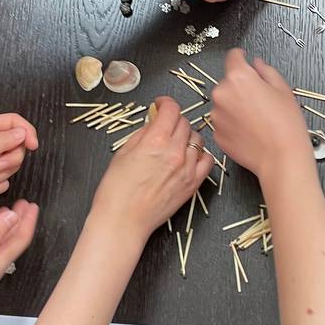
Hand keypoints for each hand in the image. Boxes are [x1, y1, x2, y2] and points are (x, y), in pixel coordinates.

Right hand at [90, 97, 211, 241]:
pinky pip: (207, 160)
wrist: (123, 221)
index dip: (165, 103)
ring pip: (197, 139)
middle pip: (185, 122)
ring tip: (174, 142)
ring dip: (186, 136)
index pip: (171, 109)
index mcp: (155, 140)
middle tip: (164, 125)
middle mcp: (175, 151)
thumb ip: (142, 133)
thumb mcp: (123, 152)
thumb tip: (153, 122)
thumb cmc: (116, 191)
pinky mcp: (193, 183)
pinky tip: (190, 156)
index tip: (161, 105)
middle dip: (173, 120)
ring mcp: (187, 168)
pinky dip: (200, 154)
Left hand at [211, 50, 311, 178]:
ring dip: (235, 105)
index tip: (244, 59)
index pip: (233, 56)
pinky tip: (250, 130)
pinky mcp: (217, 134)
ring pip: (224, 103)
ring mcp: (217, 115)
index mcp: (239, 78)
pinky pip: (223, 122)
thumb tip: (256, 64)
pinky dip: (233, 123)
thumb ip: (266, 71)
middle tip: (259, 99)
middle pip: (228, 82)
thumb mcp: (283, 89)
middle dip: (240, 86)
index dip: (241, 57)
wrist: (281, 158)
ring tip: (256, 118)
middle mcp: (222, 94)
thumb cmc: (286, 125)